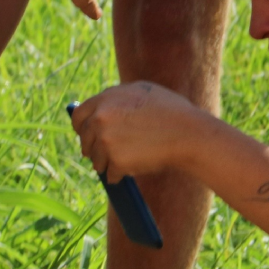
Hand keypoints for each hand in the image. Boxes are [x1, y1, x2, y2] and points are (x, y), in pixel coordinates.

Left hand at [70, 82, 207, 181]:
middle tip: (107, 156)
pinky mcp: (115, 160)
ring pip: (96, 161)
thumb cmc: (173, 113)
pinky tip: (136, 169)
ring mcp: (106, 140)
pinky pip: (110, 175)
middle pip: (85, 141)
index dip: (82, 128)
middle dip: (94, 149)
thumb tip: (100, 109)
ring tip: (131, 160)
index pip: (79, 116)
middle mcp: (101, 117)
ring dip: (109, 164)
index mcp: (106, 98)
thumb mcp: (143, 91)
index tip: (88, 137)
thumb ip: (118, 98)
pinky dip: (120, 176)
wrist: (190, 134)